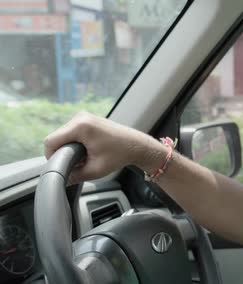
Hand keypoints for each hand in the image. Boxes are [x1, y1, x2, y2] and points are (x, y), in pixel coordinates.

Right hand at [44, 112, 163, 183]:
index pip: (51, 142)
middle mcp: (80, 117)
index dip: (52, 157)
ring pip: (62, 135)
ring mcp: (83, 116)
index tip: (61, 167)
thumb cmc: (120, 155)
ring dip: (67, 148)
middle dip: (61, 153)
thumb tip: (60, 180)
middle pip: (55, 138)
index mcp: (81, 126)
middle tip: (76, 164)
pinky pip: (70, 132)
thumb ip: (74, 176)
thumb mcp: (95, 171)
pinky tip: (85, 151)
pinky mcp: (86, 119)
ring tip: (83, 157)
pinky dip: (73, 142)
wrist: (137, 145)